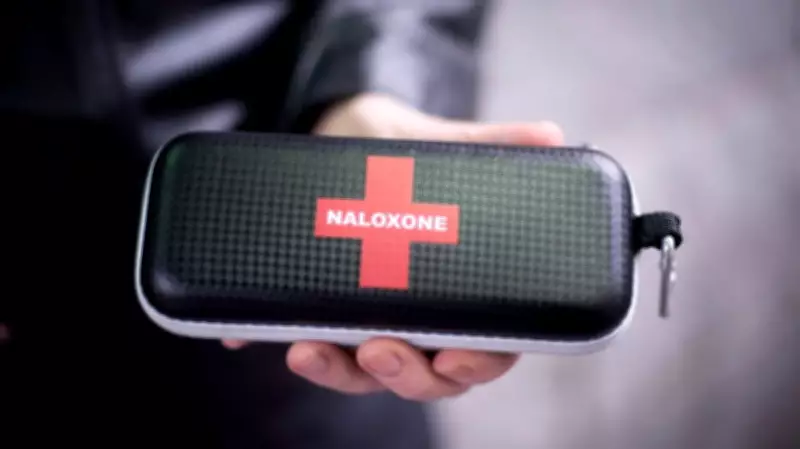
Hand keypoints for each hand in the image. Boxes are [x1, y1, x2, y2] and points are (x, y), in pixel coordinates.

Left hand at [225, 93, 563, 400]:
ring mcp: (369, 317)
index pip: (487, 346)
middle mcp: (419, 315)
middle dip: (405, 374)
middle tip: (381, 347)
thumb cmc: (400, 147)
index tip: (459, 356)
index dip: (478, 363)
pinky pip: (305, 337)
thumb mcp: (438, 144)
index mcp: (462, 289)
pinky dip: (275, 340)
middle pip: (426, 376)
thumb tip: (551, 136)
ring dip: (340, 371)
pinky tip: (246, 336)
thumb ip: (490, 146)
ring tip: (310, 349)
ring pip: (364, 372)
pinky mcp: (320, 307)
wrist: (340, 134)